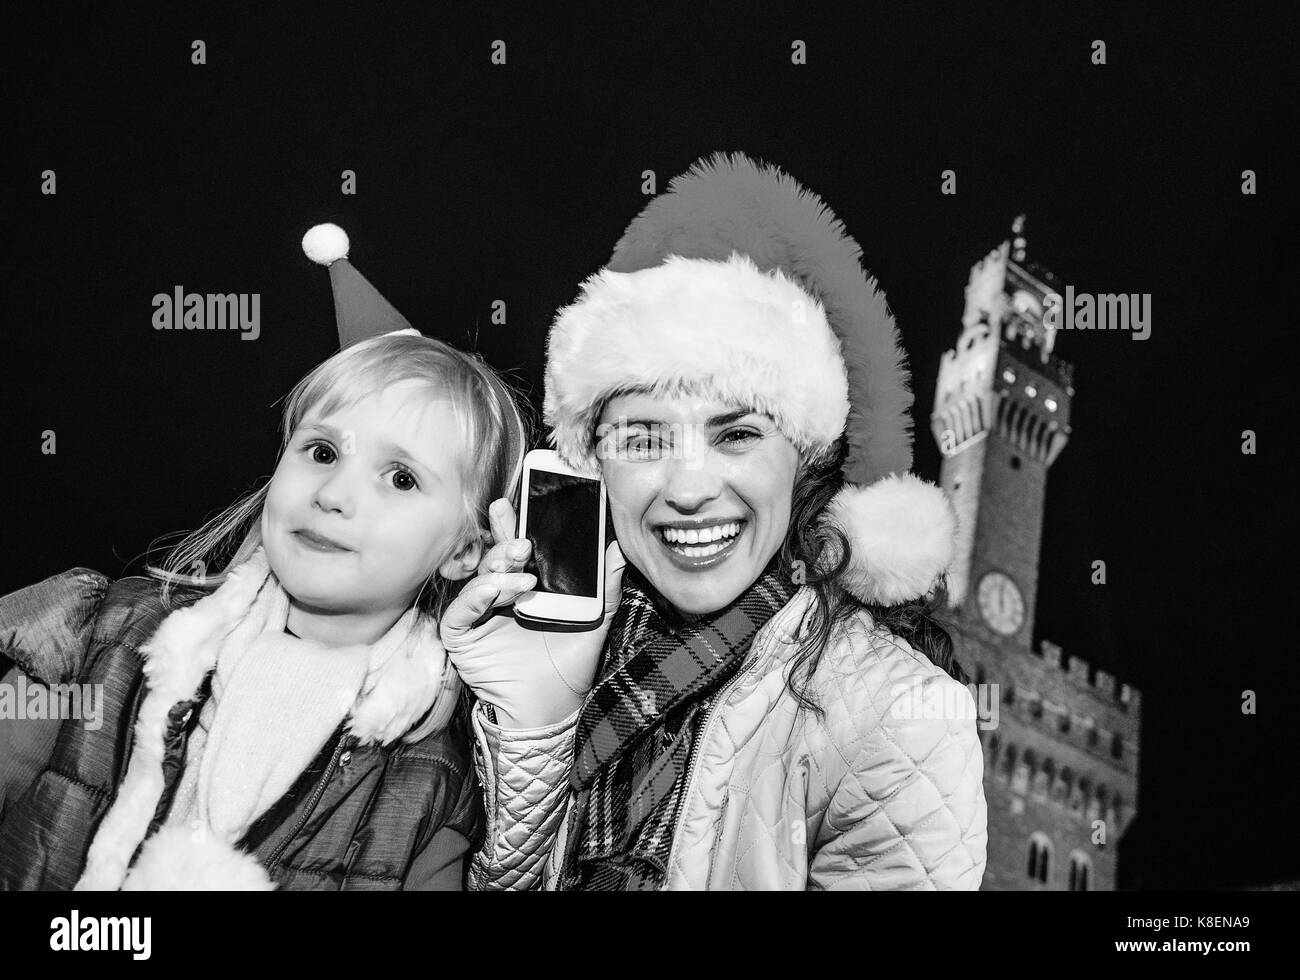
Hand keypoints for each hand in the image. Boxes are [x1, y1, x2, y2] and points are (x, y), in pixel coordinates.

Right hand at [440, 498, 625, 728]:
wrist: (551, 707)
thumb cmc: (569, 664)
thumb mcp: (595, 619)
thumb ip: (605, 583)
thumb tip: (620, 548)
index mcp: (526, 584)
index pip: (518, 548)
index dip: (515, 526)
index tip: (516, 505)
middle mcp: (500, 594)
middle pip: (495, 558)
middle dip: (504, 542)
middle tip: (520, 539)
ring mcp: (478, 614)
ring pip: (479, 579)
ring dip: (498, 571)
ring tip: (522, 574)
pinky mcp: (461, 635)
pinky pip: (460, 610)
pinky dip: (473, 597)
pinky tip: (489, 592)